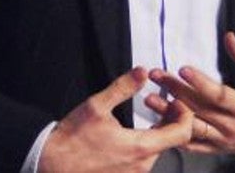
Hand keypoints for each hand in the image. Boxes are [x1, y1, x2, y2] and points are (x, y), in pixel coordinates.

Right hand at [38, 67, 194, 172]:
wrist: (49, 166)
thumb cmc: (71, 139)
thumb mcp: (96, 107)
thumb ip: (123, 88)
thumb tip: (143, 71)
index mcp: (141, 148)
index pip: (183, 133)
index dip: (185, 114)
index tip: (176, 101)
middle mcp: (142, 166)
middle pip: (170, 141)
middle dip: (169, 121)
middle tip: (161, 103)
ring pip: (156, 151)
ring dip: (155, 133)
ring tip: (147, 117)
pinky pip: (142, 161)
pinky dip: (142, 146)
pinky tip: (130, 134)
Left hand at [147, 32, 234, 156]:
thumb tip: (228, 38)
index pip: (219, 95)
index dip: (200, 83)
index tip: (183, 68)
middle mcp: (233, 126)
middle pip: (199, 108)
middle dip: (175, 90)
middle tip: (156, 75)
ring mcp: (224, 140)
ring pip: (191, 128)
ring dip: (168, 114)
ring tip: (150, 99)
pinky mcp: (219, 148)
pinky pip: (193, 145)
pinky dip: (175, 136)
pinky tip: (160, 124)